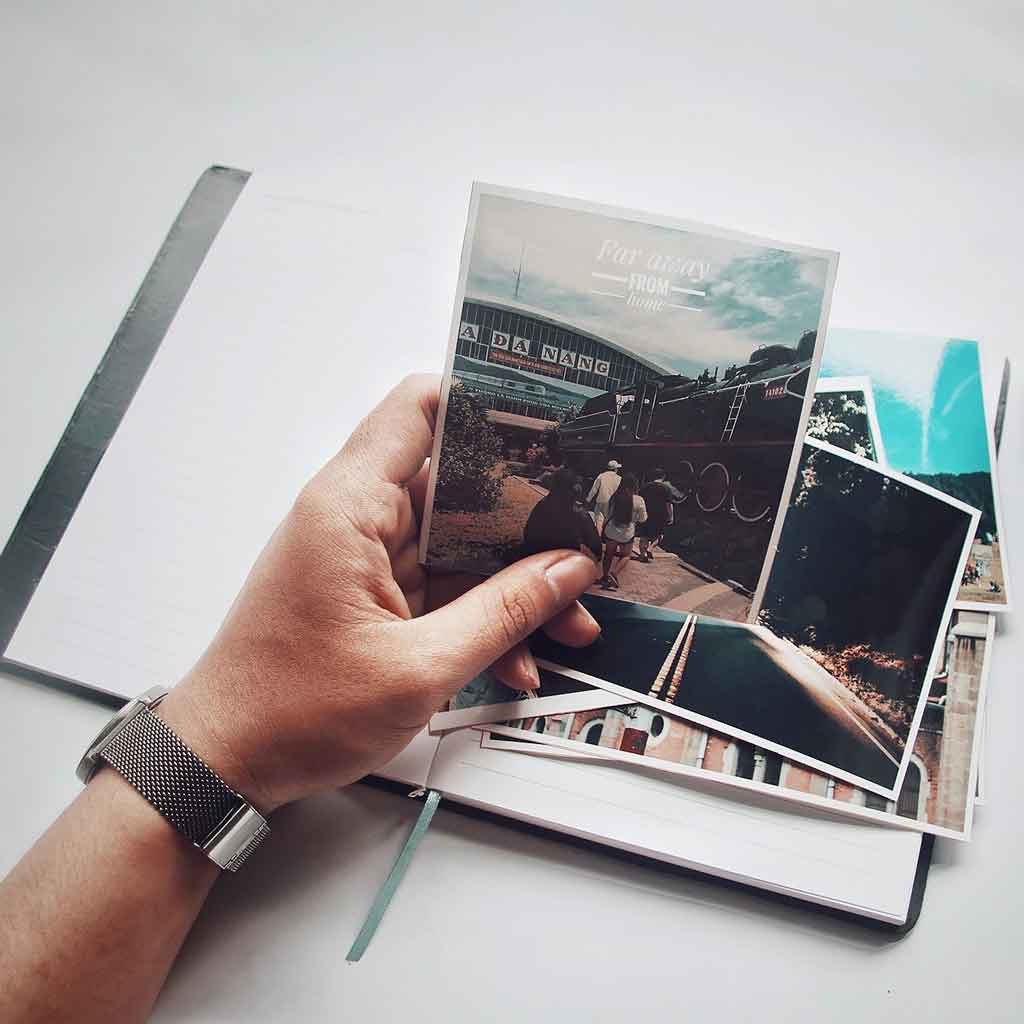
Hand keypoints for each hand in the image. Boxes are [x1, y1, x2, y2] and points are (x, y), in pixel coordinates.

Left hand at [157, 375, 600, 811]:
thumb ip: (504, 613)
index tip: (549, 425)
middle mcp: (355, 519)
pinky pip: (441, 586)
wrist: (225, 763)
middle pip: (459, 485)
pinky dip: (481, 614)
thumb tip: (566, 571)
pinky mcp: (370, 593)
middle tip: (582, 543)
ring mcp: (363, 557)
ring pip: (459, 544)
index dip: (486, 404)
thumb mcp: (420, 668)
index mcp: (350, 507)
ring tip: (566, 622)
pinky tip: (517, 657)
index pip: (420, 409)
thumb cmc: (286, 713)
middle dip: (528, 521)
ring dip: (513, 582)